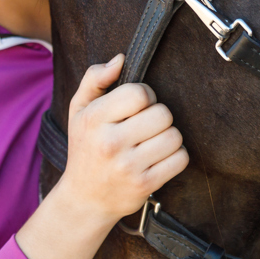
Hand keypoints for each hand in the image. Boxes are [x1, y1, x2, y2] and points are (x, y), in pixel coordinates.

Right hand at [55, 53, 188, 226]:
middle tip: (145, 127)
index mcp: (94, 119)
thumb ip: (95, 78)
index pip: (139, 93)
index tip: (138, 107)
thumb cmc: (85, 148)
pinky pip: (180, 159)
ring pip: (174, 137)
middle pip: (163, 114)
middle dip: (159, 117)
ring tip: (151, 144)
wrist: (84, 200)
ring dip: (168, 138)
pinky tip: (158, 159)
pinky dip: (175, 157)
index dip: (146, 95)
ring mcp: (128, 166)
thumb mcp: (79, 110)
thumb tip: (120, 59)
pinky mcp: (145, 185)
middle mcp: (110, 143)